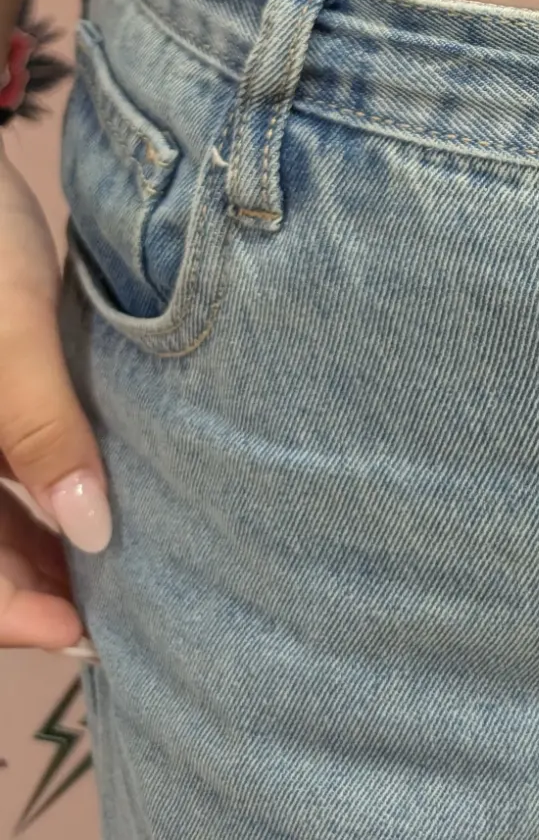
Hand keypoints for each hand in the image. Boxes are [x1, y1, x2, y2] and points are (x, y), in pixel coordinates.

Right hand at [0, 137, 109, 652]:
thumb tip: (89, 530)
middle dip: (26, 588)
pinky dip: (27, 502)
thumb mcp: (8, 321)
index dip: (6, 611)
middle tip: (113, 610)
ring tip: (109, 571)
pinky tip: (82, 510)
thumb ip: (39, 426)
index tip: (78, 630)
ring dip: (29, 552)